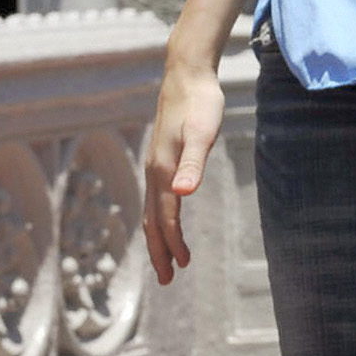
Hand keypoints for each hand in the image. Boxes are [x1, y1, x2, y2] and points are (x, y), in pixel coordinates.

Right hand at [142, 48, 225, 282]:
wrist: (187, 76)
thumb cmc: (200, 104)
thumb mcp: (202, 133)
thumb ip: (193, 163)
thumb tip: (184, 193)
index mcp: (164, 171)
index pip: (166, 217)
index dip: (173, 243)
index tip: (181, 266)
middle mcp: (155, 172)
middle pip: (153, 220)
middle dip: (159, 250)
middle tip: (167, 279)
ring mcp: (156, 165)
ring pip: (153, 210)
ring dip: (159, 237)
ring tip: (169, 258)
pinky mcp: (161, 158)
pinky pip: (157, 197)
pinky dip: (161, 217)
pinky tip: (170, 219)